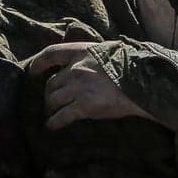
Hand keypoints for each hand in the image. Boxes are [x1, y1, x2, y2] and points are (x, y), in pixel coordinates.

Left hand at [26, 42, 156, 129]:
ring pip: (53, 100)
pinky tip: (53, 126)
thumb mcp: (108, 51)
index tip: (33, 71)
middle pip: (51, 83)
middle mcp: (76, 69)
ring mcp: (79, 88)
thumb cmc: (131, 65)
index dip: (39, 63)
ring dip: (51, 108)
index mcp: (82, 52)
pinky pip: (62, 116)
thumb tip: (81, 63)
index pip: (51, 54)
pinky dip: (54, 122)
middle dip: (48, 93)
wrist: (144, 82)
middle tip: (51, 100)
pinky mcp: (85, 107)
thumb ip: (91, 57)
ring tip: (52, 113)